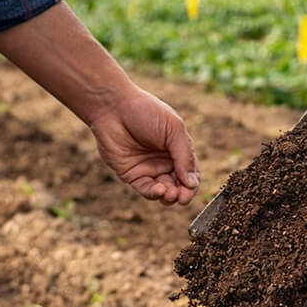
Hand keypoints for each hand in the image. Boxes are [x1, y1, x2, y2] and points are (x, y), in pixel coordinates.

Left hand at [88, 87, 199, 204]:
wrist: (114, 108)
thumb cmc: (146, 112)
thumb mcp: (173, 129)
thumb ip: (184, 156)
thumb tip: (192, 183)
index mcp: (177, 149)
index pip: (190, 173)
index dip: (192, 183)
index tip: (190, 188)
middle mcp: (164, 161)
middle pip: (179, 185)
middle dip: (182, 194)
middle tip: (181, 197)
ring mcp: (148, 169)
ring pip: (163, 191)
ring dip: (169, 197)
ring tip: (169, 194)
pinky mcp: (132, 175)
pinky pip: (146, 190)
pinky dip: (153, 194)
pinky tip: (158, 190)